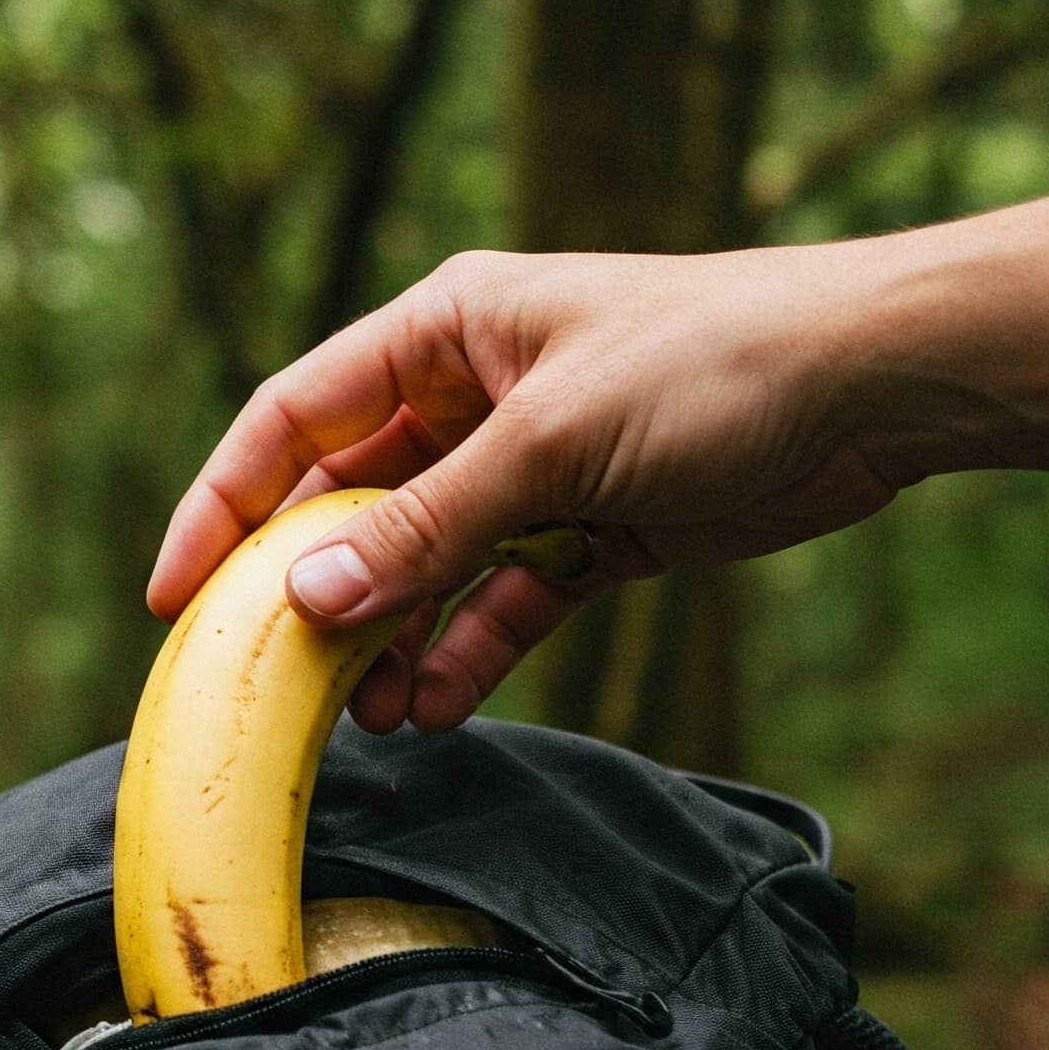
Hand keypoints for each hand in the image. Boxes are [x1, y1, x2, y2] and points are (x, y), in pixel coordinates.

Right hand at [147, 242, 909, 732]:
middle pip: (354, 503)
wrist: (874, 386)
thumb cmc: (712, 364)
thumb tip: (311, 600)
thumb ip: (429, 527)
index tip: (175, 597)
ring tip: (369, 718)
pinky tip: (438, 707)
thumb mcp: (551, 443)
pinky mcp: (588, 530)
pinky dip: (471, 651)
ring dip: (394, 639)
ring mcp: (529, 468)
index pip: (293, 419)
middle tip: (269, 683)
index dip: (223, 505)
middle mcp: (472, 396)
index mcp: (443, 331)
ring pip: (426, 565)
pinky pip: (502, 599)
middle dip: (316, 593)